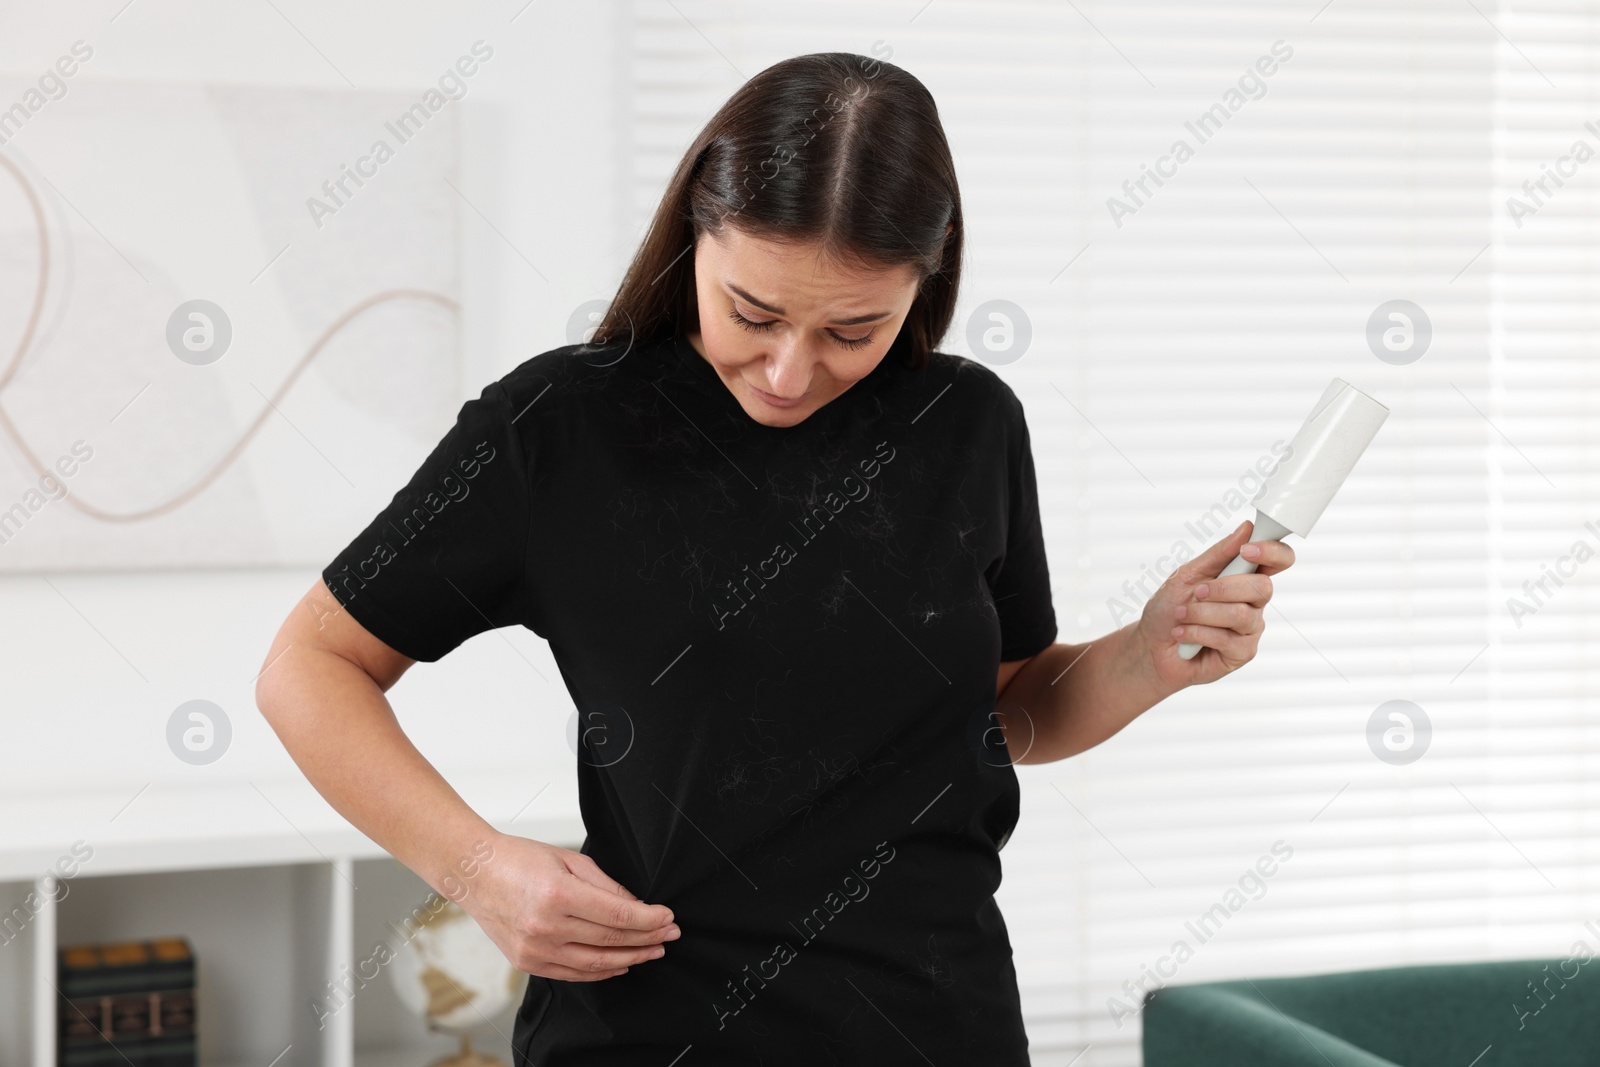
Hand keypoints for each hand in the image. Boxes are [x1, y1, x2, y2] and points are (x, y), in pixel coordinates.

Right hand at [459, 832, 679, 980]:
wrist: (475, 874)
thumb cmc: (519, 859)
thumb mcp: (569, 860)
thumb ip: (605, 885)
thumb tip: (637, 905)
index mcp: (558, 894)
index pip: (617, 915)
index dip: (649, 919)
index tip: (668, 918)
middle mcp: (545, 926)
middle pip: (611, 941)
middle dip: (647, 938)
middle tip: (670, 934)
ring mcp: (535, 949)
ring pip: (595, 964)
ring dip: (630, 959)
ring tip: (652, 951)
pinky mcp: (527, 962)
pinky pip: (573, 974)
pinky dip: (601, 972)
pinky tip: (620, 964)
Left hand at [1135, 519, 1295, 687]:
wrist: (1151, 646)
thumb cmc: (1168, 609)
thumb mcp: (1187, 574)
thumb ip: (1219, 554)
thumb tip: (1247, 528)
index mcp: (1243, 577)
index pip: (1277, 561)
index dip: (1272, 552)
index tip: (1247, 550)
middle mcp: (1253, 602)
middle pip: (1263, 588)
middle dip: (1224, 588)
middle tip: (1197, 592)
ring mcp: (1250, 629)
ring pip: (1242, 615)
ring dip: (1203, 613)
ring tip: (1181, 615)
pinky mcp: (1242, 653)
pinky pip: (1228, 639)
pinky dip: (1197, 633)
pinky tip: (1182, 634)